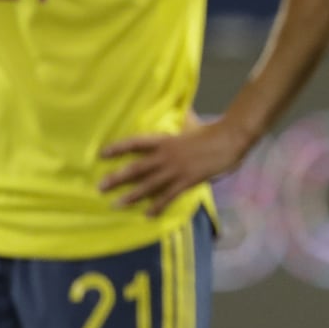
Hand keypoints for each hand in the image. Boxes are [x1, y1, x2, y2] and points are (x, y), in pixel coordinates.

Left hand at [99, 119, 247, 216]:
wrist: (228, 141)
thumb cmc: (209, 132)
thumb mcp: (189, 124)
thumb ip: (177, 123)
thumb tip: (174, 112)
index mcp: (165, 140)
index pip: (136, 143)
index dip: (118, 148)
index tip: (102, 154)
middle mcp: (166, 156)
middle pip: (136, 168)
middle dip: (117, 178)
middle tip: (100, 187)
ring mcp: (175, 171)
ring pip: (148, 186)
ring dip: (131, 196)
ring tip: (116, 204)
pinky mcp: (186, 182)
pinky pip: (168, 197)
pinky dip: (157, 207)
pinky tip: (147, 215)